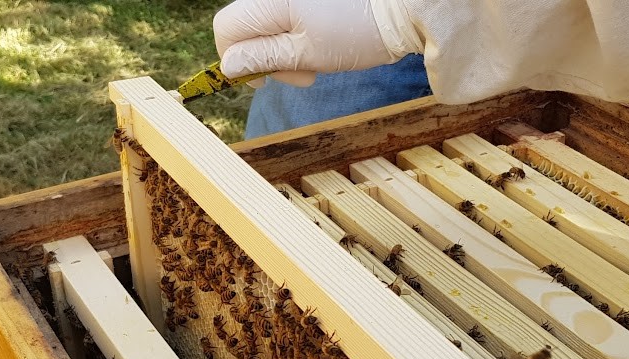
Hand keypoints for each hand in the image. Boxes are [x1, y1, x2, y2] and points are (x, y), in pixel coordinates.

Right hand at [213, 0, 408, 86]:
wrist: (402, 8)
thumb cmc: (358, 32)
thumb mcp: (307, 53)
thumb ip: (264, 57)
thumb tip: (228, 65)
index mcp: (270, 0)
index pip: (226, 28)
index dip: (234, 59)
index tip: (261, 81)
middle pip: (246, 27)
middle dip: (265, 57)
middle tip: (302, 75)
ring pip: (267, 26)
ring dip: (284, 50)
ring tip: (316, 63)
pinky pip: (287, 18)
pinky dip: (297, 37)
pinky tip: (321, 46)